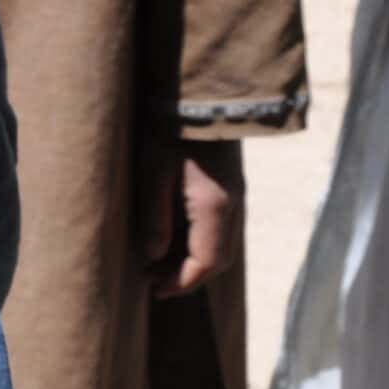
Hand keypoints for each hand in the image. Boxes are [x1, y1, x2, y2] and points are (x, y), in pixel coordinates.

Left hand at [144, 137, 243, 296]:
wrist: (200, 98)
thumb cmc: (169, 132)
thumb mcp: (152, 174)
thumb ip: (153, 218)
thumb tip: (152, 257)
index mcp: (214, 207)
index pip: (205, 263)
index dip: (181, 283)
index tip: (153, 290)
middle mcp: (233, 207)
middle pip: (218, 260)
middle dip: (188, 277)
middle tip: (153, 281)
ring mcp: (237, 197)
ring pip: (222, 246)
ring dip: (194, 261)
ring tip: (158, 264)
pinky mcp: (231, 188)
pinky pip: (222, 230)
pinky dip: (200, 244)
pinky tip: (174, 240)